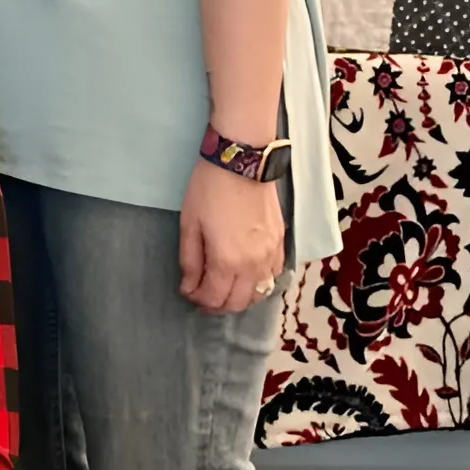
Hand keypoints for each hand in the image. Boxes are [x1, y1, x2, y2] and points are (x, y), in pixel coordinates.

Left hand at [179, 159, 282, 314]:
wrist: (242, 163)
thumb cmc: (209, 190)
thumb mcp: (189, 224)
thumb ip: (190, 260)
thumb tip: (189, 287)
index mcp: (228, 261)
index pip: (215, 297)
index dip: (199, 300)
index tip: (188, 292)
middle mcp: (254, 265)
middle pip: (239, 303)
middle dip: (218, 305)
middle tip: (202, 296)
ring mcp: (272, 256)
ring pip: (259, 294)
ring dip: (240, 298)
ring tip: (223, 288)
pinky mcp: (281, 244)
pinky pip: (274, 277)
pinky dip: (259, 284)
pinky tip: (245, 277)